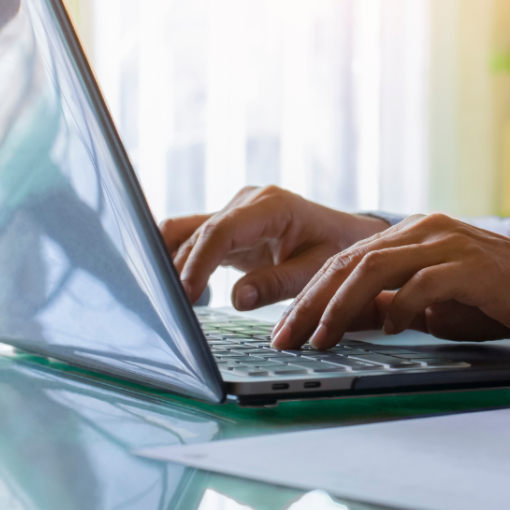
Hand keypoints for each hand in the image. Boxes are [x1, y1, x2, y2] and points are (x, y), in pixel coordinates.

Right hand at [159, 186, 389, 308]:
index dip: (199, 263)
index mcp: (272, 206)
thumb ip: (277, 283)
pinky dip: (177, 259)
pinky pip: (192, 238)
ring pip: (186, 233)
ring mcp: (234, 211)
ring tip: (164, 300)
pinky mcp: (227, 226)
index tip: (187, 294)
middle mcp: (247, 202)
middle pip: (198, 232)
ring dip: (171, 263)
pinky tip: (169, 286)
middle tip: (167, 307)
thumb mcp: (316, 269)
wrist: (345, 235)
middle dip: (179, 268)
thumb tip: (238, 299)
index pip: (222, 231)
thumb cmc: (336, 248)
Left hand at [270, 213, 509, 349]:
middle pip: (351, 260)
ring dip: (342, 305)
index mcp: (414, 233)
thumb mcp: (436, 304)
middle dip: (312, 302)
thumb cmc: (499, 298)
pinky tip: (387, 328)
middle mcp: (426, 229)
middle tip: (287, 337)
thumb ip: (392, 305)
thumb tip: (344, 322)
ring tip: (322, 337)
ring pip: (376, 267)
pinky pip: (422, 282)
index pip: (348, 259)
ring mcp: (449, 243)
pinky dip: (399, 306)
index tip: (287, 329)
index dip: (311, 295)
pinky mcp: (472, 265)